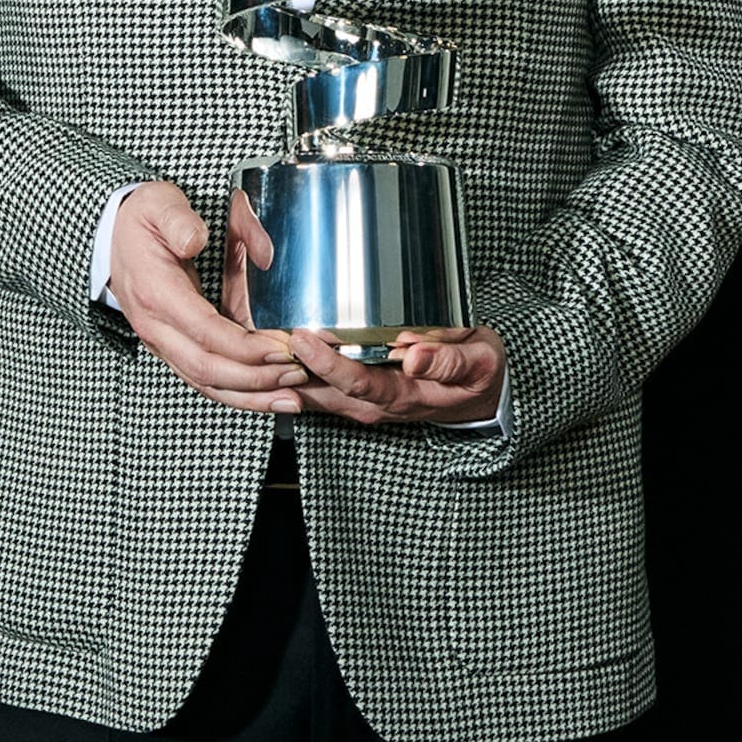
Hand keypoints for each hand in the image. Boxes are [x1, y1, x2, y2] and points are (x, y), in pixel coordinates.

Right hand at [108, 182, 308, 413]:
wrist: (110, 235)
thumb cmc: (142, 219)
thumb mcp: (159, 202)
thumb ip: (181, 219)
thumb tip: (200, 240)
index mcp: (155, 291)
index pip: (205, 331)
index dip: (246, 346)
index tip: (282, 347)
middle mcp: (154, 325)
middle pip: (206, 368)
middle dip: (256, 378)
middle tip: (298, 374)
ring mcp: (160, 341)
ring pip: (205, 383)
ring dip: (250, 396)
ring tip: (293, 399)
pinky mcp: (170, 348)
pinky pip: (202, 380)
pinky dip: (236, 394)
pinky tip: (266, 397)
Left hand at [281, 323, 508, 426]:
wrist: (482, 394)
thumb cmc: (479, 371)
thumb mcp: (479, 362)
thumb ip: (450, 360)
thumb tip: (415, 354)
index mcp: (407, 395)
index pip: (359, 384)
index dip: (328, 364)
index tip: (304, 339)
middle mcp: (379, 405)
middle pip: (326, 391)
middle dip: (294, 367)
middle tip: (265, 336)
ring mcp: (365, 404)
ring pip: (317, 393)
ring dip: (288, 374)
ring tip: (259, 342)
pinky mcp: (358, 397)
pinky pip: (320, 391)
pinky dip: (296, 375)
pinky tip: (275, 352)